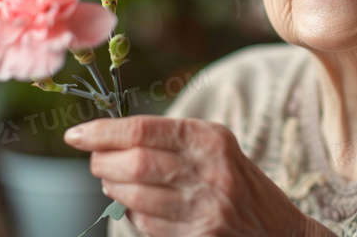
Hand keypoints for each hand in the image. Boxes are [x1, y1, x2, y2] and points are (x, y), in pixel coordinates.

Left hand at [64, 115, 331, 236]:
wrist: (280, 232)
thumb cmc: (239, 182)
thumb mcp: (217, 147)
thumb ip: (173, 140)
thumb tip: (112, 138)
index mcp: (210, 139)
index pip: (143, 131)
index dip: (103, 132)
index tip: (76, 134)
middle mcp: (208, 171)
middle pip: (133, 164)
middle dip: (102, 162)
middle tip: (95, 161)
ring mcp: (204, 209)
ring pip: (134, 198)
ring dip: (113, 190)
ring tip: (114, 182)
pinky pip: (147, 226)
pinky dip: (132, 215)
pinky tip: (138, 206)